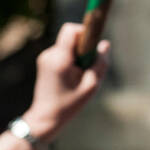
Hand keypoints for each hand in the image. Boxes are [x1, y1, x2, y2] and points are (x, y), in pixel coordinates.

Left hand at [20, 23, 109, 141]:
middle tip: (86, 68)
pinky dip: (70, 61)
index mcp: (59, 59)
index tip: (92, 45)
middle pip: (71, 37)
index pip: (71, 30)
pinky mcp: (44, 63)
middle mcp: (49, 55)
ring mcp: (44, 58)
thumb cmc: (68, 105)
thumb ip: (100, 63)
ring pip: (68, 46)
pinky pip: (63, 53)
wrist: (44, 118)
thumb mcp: (91, 86)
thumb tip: (104, 44)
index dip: (85, 32)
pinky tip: (71, 78)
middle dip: (83, 48)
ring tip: (78, 77)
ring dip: (77, 56)